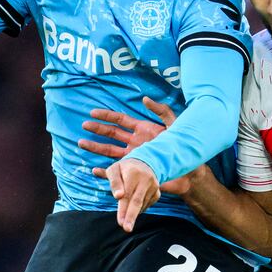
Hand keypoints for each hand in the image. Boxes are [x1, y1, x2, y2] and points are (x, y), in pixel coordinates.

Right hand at [80, 98, 196, 195]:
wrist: (189, 170)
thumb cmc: (183, 146)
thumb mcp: (174, 124)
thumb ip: (161, 111)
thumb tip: (144, 99)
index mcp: (142, 129)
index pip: (120, 120)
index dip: (106, 116)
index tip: (92, 112)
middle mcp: (135, 142)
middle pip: (111, 134)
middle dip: (97, 130)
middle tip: (84, 125)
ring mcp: (134, 156)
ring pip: (110, 151)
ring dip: (96, 148)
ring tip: (81, 143)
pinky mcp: (136, 170)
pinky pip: (117, 171)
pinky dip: (105, 172)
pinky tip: (95, 171)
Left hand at [103, 158, 160, 231]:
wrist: (143, 163)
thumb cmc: (124, 169)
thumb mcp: (114, 170)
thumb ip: (113, 182)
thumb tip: (117, 196)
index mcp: (133, 173)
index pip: (128, 194)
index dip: (123, 209)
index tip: (120, 222)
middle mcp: (146, 179)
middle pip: (137, 201)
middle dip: (131, 216)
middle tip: (127, 229)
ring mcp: (154, 186)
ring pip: (142, 205)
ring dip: (133, 213)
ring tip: (125, 219)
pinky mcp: (158, 192)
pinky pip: (147, 205)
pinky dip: (139, 209)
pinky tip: (134, 206)